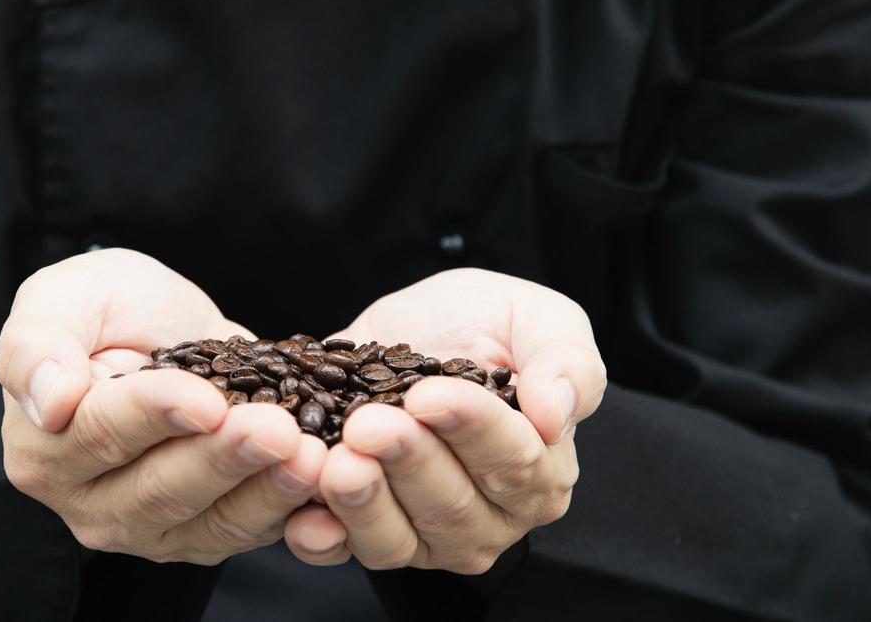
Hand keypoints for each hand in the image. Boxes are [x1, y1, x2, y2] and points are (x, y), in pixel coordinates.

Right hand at [0, 248, 326, 563]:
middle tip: (279, 430)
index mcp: (44, 447)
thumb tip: (50, 403)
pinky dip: (290, 508)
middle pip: (160, 488)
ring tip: (312, 455)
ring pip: (210, 521)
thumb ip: (37, 346)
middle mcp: (90, 502)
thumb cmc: (100, 309)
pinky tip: (325, 477)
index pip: (101, 433)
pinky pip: (248, 530)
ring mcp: (148, 527)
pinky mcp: (203, 533)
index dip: (157, 415)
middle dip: (224, 458)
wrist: (154, 326)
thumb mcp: (60, 300)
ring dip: (266, 490)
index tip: (208, 399)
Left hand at [283, 268, 605, 573]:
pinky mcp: (366, 535)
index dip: (471, 429)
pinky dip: (321, 537)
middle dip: (407, 462)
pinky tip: (305, 512)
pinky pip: (341, 552)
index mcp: (540, 469)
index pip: (514, 461)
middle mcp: (487, 514)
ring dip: (364, 503)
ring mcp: (425, 534)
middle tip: (369, 423)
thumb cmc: (485, 323)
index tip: (430, 394)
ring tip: (337, 461)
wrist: (413, 325)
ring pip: (396, 540)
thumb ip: (566, 362)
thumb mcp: (539, 318)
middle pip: (450, 506)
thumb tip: (558, 413)